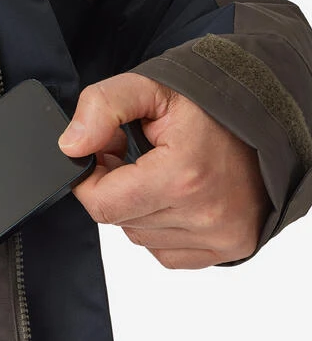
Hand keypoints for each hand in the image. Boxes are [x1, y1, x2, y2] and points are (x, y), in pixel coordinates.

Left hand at [57, 72, 272, 267]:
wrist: (269, 118)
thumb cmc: (211, 106)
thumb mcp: (151, 88)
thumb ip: (102, 107)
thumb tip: (70, 146)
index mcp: (182, 176)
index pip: (101, 204)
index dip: (91, 179)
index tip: (106, 156)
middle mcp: (204, 214)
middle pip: (119, 221)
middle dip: (117, 189)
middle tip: (138, 159)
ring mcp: (220, 235)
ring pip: (140, 237)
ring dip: (139, 209)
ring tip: (162, 174)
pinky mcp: (230, 248)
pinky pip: (166, 251)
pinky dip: (161, 228)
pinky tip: (178, 198)